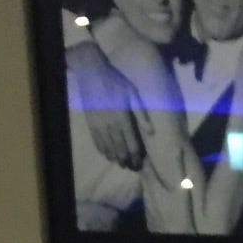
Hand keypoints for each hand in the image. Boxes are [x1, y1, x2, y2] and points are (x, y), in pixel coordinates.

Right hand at [68, 41, 148, 167]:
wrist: (92, 75)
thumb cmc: (115, 82)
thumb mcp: (132, 93)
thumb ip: (141, 113)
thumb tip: (151, 131)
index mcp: (124, 120)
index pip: (132, 145)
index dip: (136, 156)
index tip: (139, 162)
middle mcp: (112, 127)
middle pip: (121, 151)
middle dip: (127, 161)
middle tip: (132, 167)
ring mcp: (100, 128)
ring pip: (109, 150)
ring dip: (116, 158)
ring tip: (122, 164)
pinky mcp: (92, 126)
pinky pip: (98, 144)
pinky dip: (104, 152)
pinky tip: (108, 155)